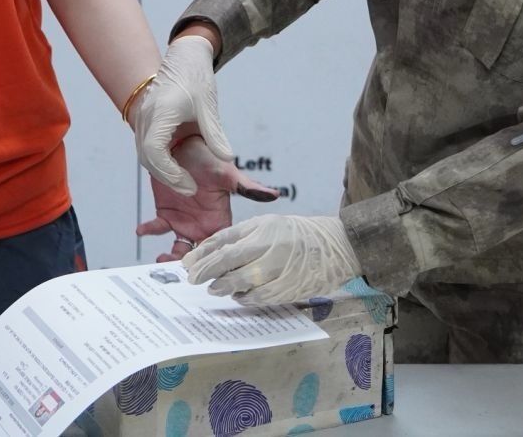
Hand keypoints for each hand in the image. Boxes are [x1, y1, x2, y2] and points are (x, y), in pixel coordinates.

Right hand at [130, 35, 233, 195]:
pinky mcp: (146, 123)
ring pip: (145, 154)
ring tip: (185, 183)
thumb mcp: (208, 106)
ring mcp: (143, 120)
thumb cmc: (195, 76)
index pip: (154, 150)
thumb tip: (228, 159)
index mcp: (160, 113)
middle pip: (147, 157)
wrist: (183, 56)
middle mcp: (146, 118)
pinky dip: (160, 162)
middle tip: (189, 189)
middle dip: (166, 176)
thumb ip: (215, 134)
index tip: (188, 184)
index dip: (170, 172)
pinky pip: (147, 148)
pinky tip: (177, 169)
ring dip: (162, 171)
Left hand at [138, 135, 278, 260]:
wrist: (182, 144)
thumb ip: (247, 186)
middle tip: (182, 274)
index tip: (210, 273)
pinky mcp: (166, 213)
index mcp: (220, 219)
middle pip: (199, 256)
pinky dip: (149, 230)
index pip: (220, 247)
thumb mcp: (227, 172)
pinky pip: (157, 228)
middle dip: (192, 267)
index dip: (216, 262)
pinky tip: (142, 229)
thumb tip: (273, 194)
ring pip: (178, 248)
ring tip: (160, 258)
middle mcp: (202, 224)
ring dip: (170, 256)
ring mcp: (184, 221)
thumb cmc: (208, 157)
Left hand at [182, 214, 361, 305]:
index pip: (224, 242)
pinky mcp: (289, 288)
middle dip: (207, 272)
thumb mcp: (266, 223)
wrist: (334, 245)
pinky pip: (261, 297)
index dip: (203, 255)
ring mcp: (280, 269)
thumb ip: (238, 235)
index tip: (187, 265)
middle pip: (230, 261)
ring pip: (244, 281)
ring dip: (225, 287)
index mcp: (261, 229)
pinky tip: (240, 297)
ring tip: (215, 289)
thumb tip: (208, 251)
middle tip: (195, 280)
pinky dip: (247, 299)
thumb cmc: (294, 233)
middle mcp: (269, 247)